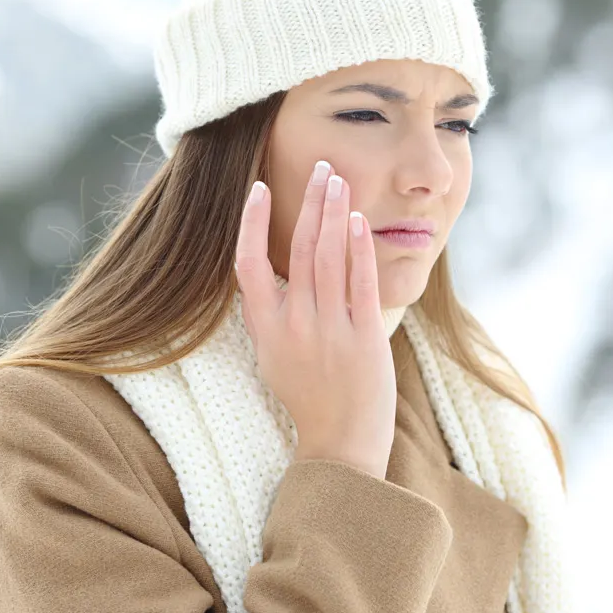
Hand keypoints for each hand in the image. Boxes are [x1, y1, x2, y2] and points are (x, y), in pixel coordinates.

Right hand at [234, 160, 395, 479]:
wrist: (341, 446)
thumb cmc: (310, 399)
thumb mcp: (274, 358)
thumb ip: (272, 316)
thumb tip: (270, 275)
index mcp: (266, 330)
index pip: (248, 265)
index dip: (252, 224)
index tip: (259, 189)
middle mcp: (294, 326)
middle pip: (298, 249)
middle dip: (310, 202)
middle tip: (321, 167)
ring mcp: (329, 331)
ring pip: (328, 257)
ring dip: (334, 213)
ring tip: (339, 180)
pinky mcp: (364, 338)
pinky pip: (360, 283)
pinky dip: (358, 248)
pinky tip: (359, 221)